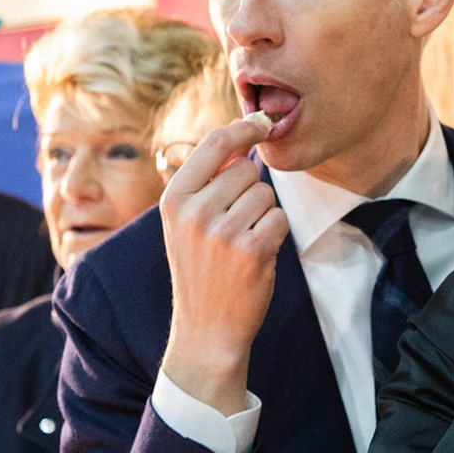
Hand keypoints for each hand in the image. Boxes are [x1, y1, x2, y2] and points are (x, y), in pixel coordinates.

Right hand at [160, 117, 290, 416]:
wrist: (205, 329)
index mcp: (174, 199)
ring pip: (265, 195)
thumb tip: (241, 140)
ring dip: (263, 215)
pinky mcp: (251, 251)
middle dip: (250, 191)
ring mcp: (222, 232)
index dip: (243, 128)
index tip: (260, 123)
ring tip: (241, 244)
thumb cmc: (200, 270)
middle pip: (246, 171)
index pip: (213, 143)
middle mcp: (194, 212)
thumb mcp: (185, 223)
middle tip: (234, 226)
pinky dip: (274, 234)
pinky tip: (256, 255)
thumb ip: (207, 182)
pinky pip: (279, 219)